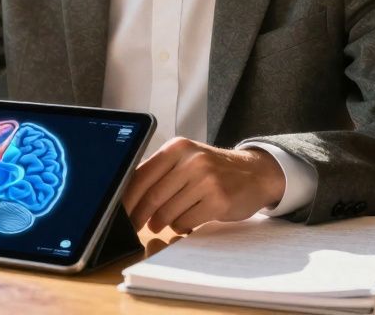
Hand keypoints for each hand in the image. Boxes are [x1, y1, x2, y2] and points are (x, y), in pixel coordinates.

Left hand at [122, 137, 285, 234]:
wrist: (255, 173)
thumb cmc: (214, 169)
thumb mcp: (187, 159)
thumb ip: (160, 172)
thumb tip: (127, 194)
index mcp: (177, 148)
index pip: (142, 175)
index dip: (128, 197)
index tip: (120, 211)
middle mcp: (192, 160)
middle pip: (153, 196)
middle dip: (140, 215)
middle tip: (135, 225)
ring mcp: (207, 180)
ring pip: (169, 211)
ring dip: (160, 223)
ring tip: (159, 224)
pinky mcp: (219, 200)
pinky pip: (187, 221)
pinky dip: (180, 227)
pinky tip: (182, 224)